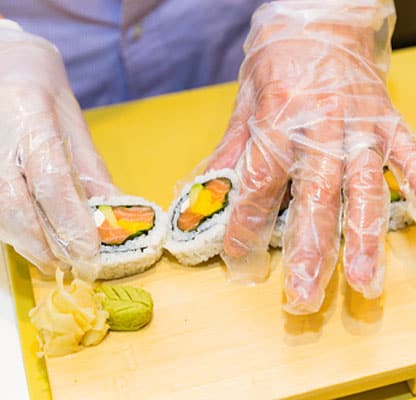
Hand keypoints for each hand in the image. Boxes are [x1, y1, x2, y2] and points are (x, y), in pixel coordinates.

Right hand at [0, 22, 115, 278]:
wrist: (1, 62)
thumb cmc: (42, 90)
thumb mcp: (73, 122)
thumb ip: (89, 168)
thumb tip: (112, 211)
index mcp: (31, 116)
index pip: (50, 177)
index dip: (69, 219)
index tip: (90, 249)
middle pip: (13, 201)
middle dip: (42, 241)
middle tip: (70, 264)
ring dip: (25, 240)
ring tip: (52, 260)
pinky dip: (10, 228)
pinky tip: (29, 241)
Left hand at [207, 0, 415, 313]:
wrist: (321, 16)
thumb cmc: (279, 61)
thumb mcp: (245, 103)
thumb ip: (232, 152)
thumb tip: (207, 197)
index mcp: (278, 120)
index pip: (260, 184)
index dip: (248, 227)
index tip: (242, 264)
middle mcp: (322, 126)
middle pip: (314, 197)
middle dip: (310, 252)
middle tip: (304, 298)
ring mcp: (361, 125)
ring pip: (363, 188)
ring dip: (365, 238)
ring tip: (365, 282)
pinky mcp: (389, 120)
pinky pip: (411, 153)